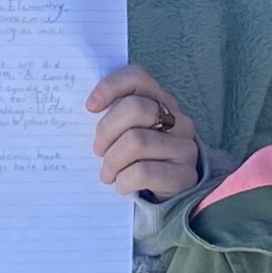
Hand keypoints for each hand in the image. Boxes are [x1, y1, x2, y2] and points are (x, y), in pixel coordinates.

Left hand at [88, 64, 200, 203]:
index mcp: (161, 101)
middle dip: (106, 130)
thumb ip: (114, 116)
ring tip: (107, 173)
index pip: (137, 77)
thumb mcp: (129, 132)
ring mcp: (184, 147)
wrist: (170, 195)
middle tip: (98, 150)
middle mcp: (178, 120)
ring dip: (112, 161)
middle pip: (135, 108)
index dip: (110, 87)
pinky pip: (144, 172)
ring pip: (136, 141)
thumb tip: (87, 110)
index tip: (90, 107)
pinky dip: (124, 180)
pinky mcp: (184, 176)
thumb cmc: (139, 158)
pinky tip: (122, 185)